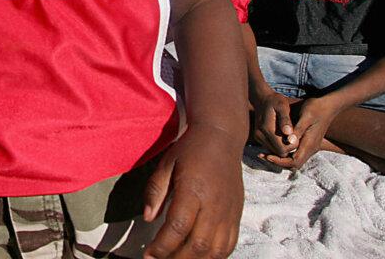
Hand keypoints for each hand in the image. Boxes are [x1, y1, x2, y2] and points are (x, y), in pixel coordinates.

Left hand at [143, 125, 243, 257]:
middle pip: (198, 245)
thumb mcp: (166, 164)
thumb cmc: (190, 150)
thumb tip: (148, 218)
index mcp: (193, 190)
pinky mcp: (236, 216)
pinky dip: (214, 257)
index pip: (178, 227)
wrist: (221, 138)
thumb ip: (155, 191)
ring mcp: (228, 213)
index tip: (148, 255)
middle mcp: (214, 205)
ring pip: (216, 251)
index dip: (162, 246)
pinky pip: (228, 246)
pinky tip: (198, 256)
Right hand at [250, 86, 298, 157]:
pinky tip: (284, 136)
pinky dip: (278, 145)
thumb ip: (285, 120)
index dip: (292, 146)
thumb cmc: (275, 101)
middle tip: (296, 136)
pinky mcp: (258, 137)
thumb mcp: (282, 106)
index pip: (282, 149)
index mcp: (266, 129)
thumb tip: (288, 133)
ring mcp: (258, 137)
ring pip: (274, 152)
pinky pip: (271, 147)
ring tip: (290, 135)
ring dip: (283, 147)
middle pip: (278, 153)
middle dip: (288, 148)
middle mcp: (260, 135)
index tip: (298, 136)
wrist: (262, 98)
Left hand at [259, 96, 341, 169]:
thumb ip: (298, 130)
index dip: (280, 161)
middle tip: (262, 155)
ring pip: (294, 160)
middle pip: (293, 164)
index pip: (294, 162)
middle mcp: (311, 148)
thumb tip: (289, 142)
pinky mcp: (308, 142)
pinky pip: (296, 154)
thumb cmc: (316, 108)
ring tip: (265, 153)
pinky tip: (274, 146)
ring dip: (280, 159)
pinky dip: (285, 153)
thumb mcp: (305, 116)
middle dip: (278, 162)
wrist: (328, 105)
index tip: (267, 156)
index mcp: (310, 144)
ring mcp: (310, 146)